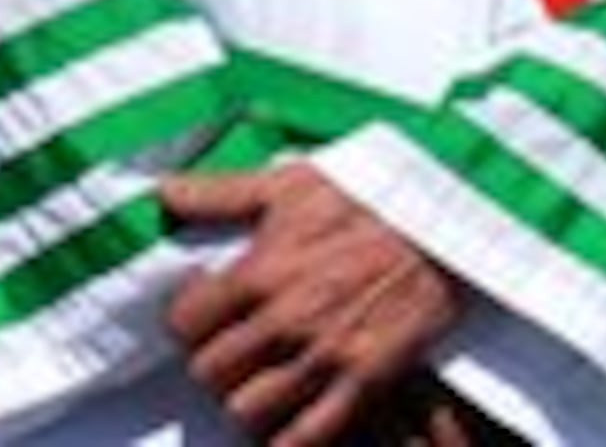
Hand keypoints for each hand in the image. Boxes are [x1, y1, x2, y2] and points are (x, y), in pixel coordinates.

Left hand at [159, 163, 463, 444]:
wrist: (442, 221)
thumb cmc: (364, 196)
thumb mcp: (289, 183)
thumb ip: (221, 194)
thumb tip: (162, 192)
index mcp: (261, 271)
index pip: (185, 323)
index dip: (186, 322)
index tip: (200, 316)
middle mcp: (285, 319)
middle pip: (210, 373)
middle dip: (213, 363)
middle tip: (230, 350)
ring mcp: (325, 356)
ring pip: (247, 411)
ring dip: (246, 400)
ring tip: (257, 381)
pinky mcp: (365, 381)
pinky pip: (307, 435)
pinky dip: (287, 436)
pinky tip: (286, 420)